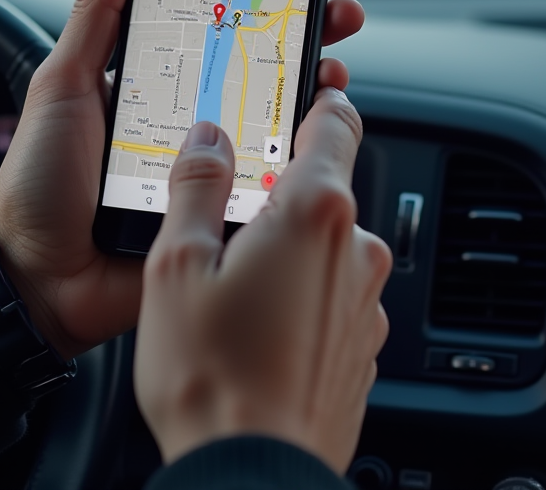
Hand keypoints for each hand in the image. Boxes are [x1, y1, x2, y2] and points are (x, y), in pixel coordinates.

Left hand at [0, 0, 366, 358]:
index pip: (215, 31)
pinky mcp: (222, 213)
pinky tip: (316, 141)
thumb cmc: (40, 182)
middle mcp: (190, 121)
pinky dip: (299, 162)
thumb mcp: (63, 86)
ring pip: (274, 124)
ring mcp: (211, 168)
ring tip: (331, 75)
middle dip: (304, 40)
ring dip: (311, 95)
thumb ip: (94, 16)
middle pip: (257, 71)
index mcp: (154, 84)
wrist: (37, 282)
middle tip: (336, 15)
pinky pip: (270, 184)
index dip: (253, 3)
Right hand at [134, 91, 391, 473]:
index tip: (297, 94)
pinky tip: (256, 326)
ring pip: (326, 244)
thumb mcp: (178, 264)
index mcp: (314, 213)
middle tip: (224, 216)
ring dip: (287, 246)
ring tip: (231, 285)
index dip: (316, 102)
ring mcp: (366, 301)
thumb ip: (197, 185)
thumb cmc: (212, 377)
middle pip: (324, 186)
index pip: (337, 123)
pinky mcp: (364, 343)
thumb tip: (209, 137)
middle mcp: (355, 250)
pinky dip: (301, 292)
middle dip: (278, 190)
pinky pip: (333, 293)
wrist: (253, 476)